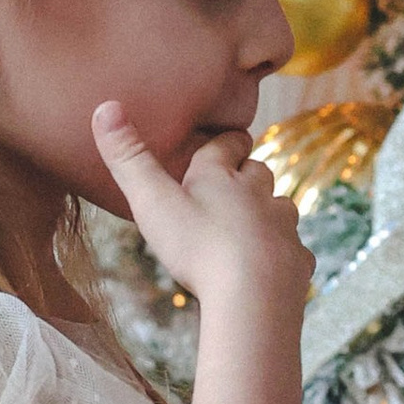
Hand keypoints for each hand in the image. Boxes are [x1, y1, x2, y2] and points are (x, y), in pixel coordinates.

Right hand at [93, 103, 310, 316]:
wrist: (253, 297)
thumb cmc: (197, 247)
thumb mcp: (151, 201)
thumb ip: (128, 159)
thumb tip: (105, 106)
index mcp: (222, 176)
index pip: (229, 144)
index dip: (227, 142)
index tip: (225, 141)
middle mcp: (259, 194)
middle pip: (259, 172)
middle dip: (247, 175)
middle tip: (232, 184)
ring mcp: (283, 227)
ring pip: (281, 208)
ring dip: (267, 212)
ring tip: (249, 225)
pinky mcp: (298, 260)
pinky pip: (294, 250)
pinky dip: (283, 253)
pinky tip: (270, 265)